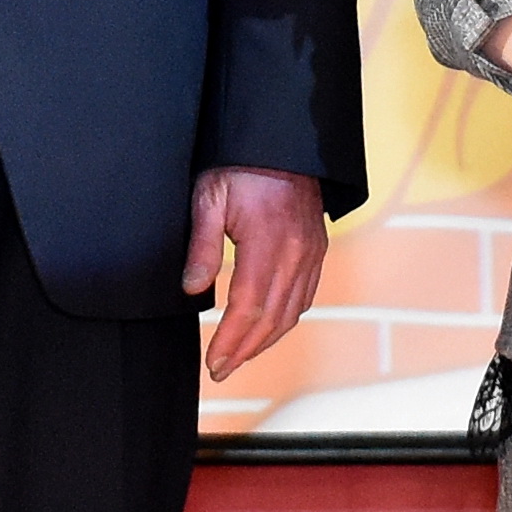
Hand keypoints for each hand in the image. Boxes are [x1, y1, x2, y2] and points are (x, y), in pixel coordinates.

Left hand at [188, 166, 327, 379]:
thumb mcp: (209, 197)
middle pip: (272, 318)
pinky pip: (305, 296)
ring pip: (292, 312)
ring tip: (240, 357)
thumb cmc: (240, 166)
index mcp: (267, 242)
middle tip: (221, 370)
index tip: (214, 362)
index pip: (248, 306)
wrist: (282, 141)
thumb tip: (193, 289)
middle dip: (245, 350)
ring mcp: (312, 253)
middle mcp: (296, 253)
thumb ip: (202, 245)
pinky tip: (268, 329)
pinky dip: (286, 320)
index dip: (231, 340)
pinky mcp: (318, 250)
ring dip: (266, 341)